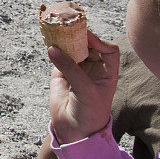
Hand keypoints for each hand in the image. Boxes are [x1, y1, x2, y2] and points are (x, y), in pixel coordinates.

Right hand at [48, 30, 118, 144]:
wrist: (74, 131)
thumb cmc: (90, 112)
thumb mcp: (85, 90)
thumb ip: (70, 68)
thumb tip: (52, 48)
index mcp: (107, 71)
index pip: (108, 49)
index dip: (100, 41)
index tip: (89, 39)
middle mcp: (93, 67)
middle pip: (89, 44)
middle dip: (81, 36)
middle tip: (70, 27)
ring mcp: (77, 68)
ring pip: (72, 47)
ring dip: (66, 39)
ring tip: (58, 30)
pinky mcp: (60, 72)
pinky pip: (58, 55)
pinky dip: (54, 47)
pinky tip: (50, 42)